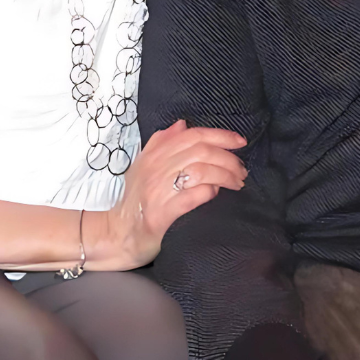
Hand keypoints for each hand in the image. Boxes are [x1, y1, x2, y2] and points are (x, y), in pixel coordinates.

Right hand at [94, 120, 245, 269]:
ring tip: (236, 184)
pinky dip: (209, 192)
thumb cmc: (136, 200)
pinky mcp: (161, 214)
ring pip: (200, 171)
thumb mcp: (144, 166)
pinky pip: (192, 196)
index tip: (240, 142)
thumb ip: (162, 143)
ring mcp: (157, 190)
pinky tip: (216, 194)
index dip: (221, 135)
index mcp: (154, 154)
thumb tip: (183, 125)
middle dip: (228, 159)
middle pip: (201, 151)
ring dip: (225, 175)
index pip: (193, 135)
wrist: (117, 234)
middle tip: (242, 171)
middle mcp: (155, 168)